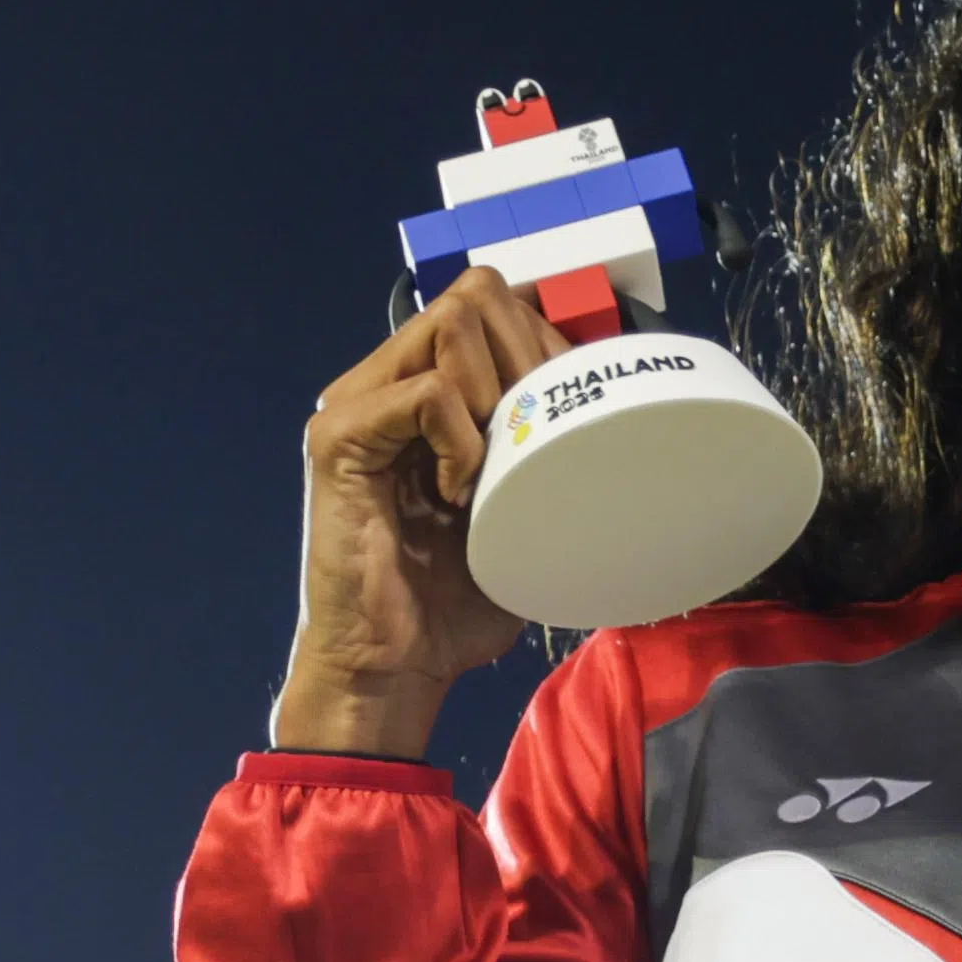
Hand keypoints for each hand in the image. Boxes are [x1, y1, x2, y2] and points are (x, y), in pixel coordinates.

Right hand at [275, 270, 558, 755]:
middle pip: (477, 294)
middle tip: (531, 442)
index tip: (570, 410)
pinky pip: (425, 394)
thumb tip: (622, 410)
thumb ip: (547, 450)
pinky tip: (459, 494)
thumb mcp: (524, 509)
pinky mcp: (339, 438)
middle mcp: (384, 381)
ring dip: (495, 391)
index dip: (548, 342)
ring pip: (454, 324)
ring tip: (491, 466)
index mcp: (424, 389)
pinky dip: (460, 439)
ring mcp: (357, 404)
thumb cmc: (454, 603)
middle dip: (529, 358)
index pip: (497, 305)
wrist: (395, 667)